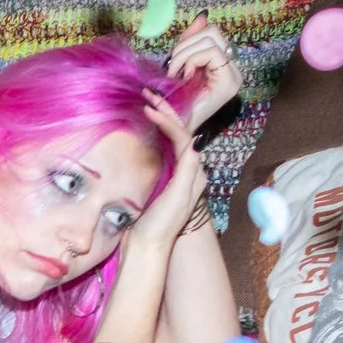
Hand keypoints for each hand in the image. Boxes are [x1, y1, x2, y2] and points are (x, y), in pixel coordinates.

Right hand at [125, 93, 204, 258]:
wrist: (146, 247)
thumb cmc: (162, 225)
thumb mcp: (178, 197)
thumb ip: (188, 169)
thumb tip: (196, 139)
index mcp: (196, 174)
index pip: (184, 137)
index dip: (168, 119)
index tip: (149, 107)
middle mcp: (190, 172)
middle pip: (180, 134)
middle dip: (166, 113)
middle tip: (148, 94)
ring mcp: (177, 176)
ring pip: (172, 139)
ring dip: (162, 120)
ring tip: (148, 104)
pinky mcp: (164, 180)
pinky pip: (164, 149)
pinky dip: (157, 134)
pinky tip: (148, 128)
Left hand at [167, 12, 241, 128]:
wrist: (178, 133)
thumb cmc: (177, 104)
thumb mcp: (180, 67)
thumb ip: (190, 42)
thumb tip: (202, 16)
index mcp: (223, 65)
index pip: (210, 32)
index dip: (187, 39)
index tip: (174, 62)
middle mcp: (233, 69)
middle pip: (212, 31)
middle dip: (185, 45)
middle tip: (173, 69)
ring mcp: (233, 75)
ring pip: (211, 38)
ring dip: (185, 54)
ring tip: (177, 74)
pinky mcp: (229, 82)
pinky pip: (209, 52)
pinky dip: (190, 61)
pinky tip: (185, 78)